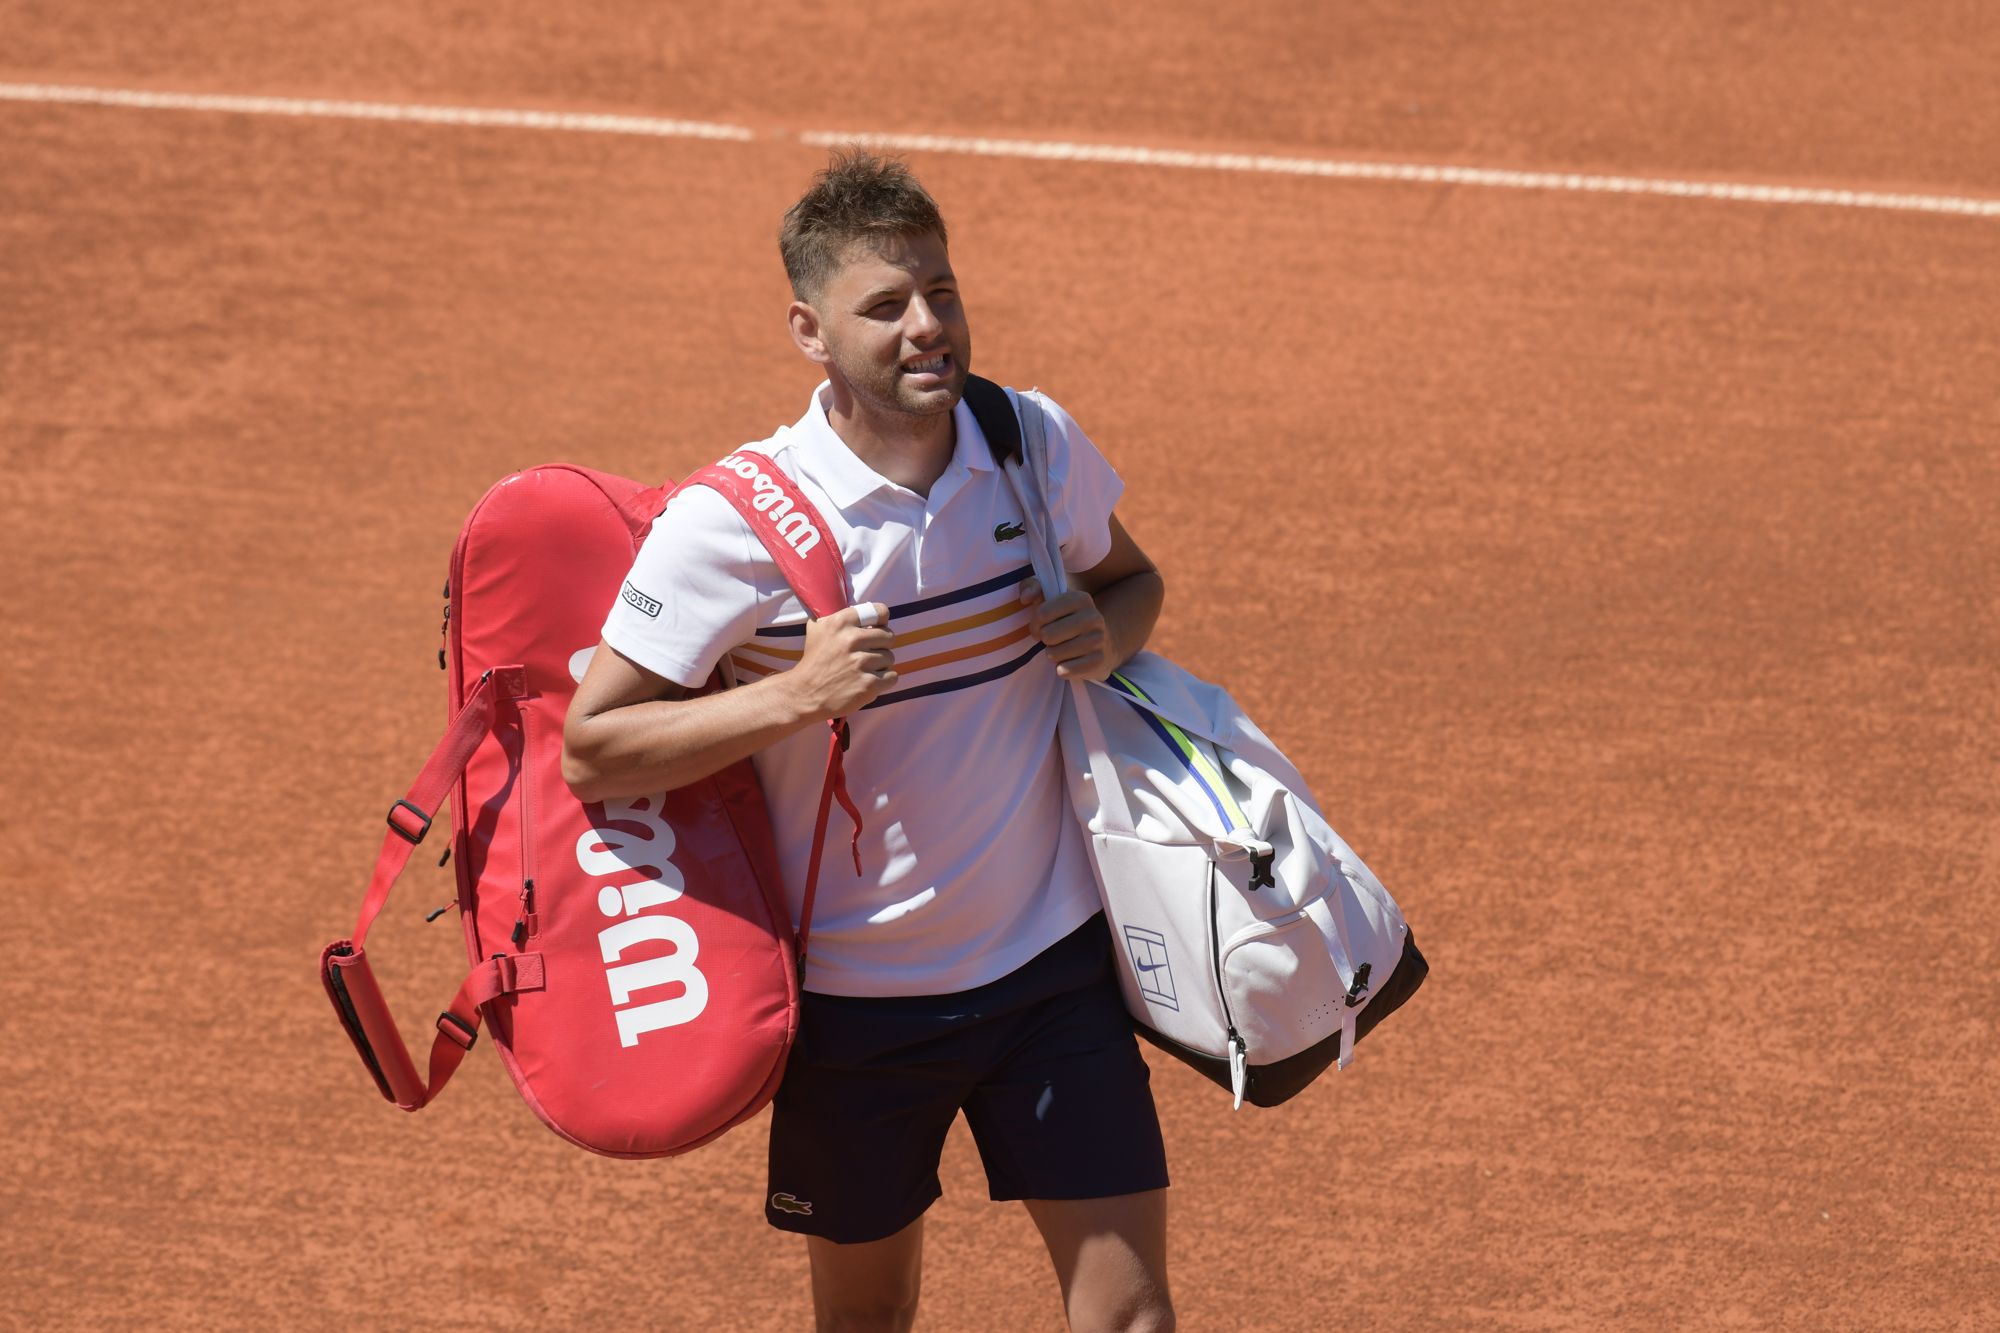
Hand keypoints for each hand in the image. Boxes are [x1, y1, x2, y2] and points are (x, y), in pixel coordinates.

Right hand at [784, 603, 895, 719]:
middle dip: (881, 645)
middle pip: (889, 636)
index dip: (882, 621)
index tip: (877, 629)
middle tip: (868, 654)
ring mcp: (860, 663)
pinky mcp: (868, 684)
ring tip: (863, 670)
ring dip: (881, 665)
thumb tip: (862, 608)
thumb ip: (840, 616)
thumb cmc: (815, 660)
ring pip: (890, 657)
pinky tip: (868, 681)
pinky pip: (892, 676)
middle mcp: (851, 640)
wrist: (804, 694)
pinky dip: (884, 681)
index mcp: (841, 622)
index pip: (880, 612)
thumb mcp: (818, 629)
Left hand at [1019, 578, 1113, 681]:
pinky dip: (1062, 669)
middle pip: (1047, 635)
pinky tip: (1071, 662)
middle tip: (1052, 640)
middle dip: (1045, 640)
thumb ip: (1032, 587)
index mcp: (1080, 598)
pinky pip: (1064, 671)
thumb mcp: (1051, 599)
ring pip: (1054, 654)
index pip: (1042, 613)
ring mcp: (1098, 640)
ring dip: (1053, 654)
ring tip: (1063, 649)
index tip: (1040, 627)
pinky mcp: (1098, 662)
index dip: (1034, 624)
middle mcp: (1093, 617)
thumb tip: (1025, 598)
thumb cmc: (1068, 620)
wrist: (1103, 643)